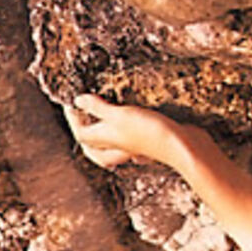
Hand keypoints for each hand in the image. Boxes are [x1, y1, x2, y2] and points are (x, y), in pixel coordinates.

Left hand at [65, 94, 189, 173]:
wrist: (181, 146)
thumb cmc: (149, 132)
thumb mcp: (119, 115)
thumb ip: (98, 107)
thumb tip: (78, 102)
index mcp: (105, 141)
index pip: (81, 133)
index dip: (73, 117)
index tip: (70, 102)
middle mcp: (116, 147)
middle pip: (93, 145)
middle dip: (85, 132)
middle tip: (81, 117)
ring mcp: (130, 148)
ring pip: (109, 146)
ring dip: (102, 135)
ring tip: (100, 122)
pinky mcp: (145, 144)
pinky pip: (127, 143)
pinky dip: (122, 135)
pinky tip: (126, 127)